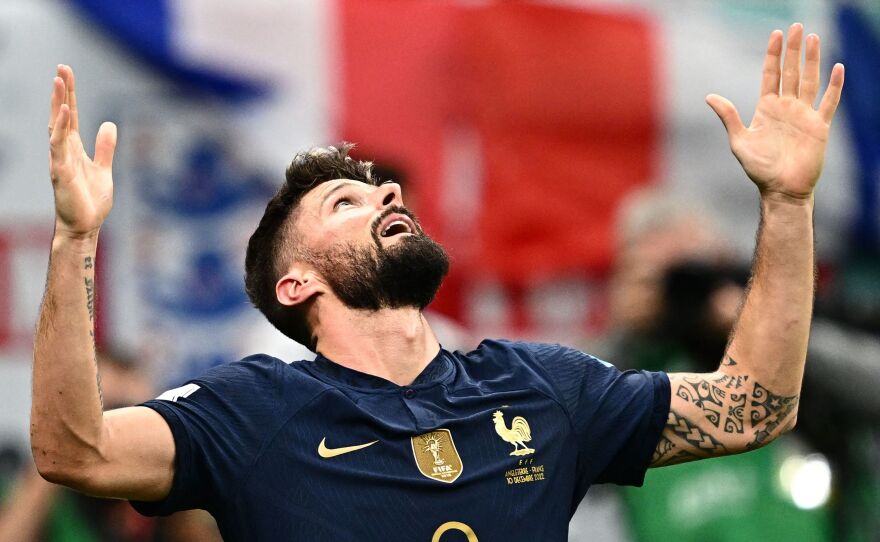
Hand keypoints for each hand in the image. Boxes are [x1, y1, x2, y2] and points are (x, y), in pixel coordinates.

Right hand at [48, 65, 116, 237]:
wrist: (85, 225)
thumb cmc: (90, 200)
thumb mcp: (103, 168)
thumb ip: (105, 147)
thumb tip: (108, 124)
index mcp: (73, 149)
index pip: (69, 116)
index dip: (68, 95)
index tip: (66, 73)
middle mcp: (63, 150)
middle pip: (60, 115)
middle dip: (61, 92)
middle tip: (61, 68)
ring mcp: (60, 160)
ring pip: (57, 126)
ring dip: (57, 104)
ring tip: (59, 82)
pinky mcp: (60, 172)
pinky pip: (58, 146)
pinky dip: (60, 129)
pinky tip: (63, 112)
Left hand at [706, 23, 843, 199]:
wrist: (780, 190)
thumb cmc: (758, 169)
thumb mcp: (739, 141)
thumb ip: (728, 117)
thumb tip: (709, 96)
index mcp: (767, 109)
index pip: (771, 75)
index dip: (773, 55)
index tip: (775, 34)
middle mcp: (786, 108)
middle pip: (791, 72)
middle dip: (793, 50)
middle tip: (796, 27)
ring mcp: (804, 115)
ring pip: (810, 81)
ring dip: (812, 60)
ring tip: (813, 38)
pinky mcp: (819, 127)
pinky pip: (829, 102)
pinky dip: (834, 86)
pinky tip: (837, 68)